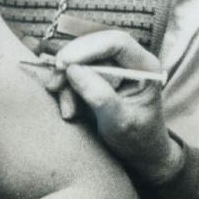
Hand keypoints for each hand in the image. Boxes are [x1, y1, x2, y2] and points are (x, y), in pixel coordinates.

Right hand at [48, 31, 182, 185]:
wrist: (139, 155)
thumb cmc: (137, 140)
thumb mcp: (120, 123)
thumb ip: (100, 96)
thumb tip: (73, 70)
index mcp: (145, 67)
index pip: (117, 42)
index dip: (88, 48)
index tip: (64, 64)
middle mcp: (129, 62)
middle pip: (94, 47)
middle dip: (70, 64)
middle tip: (53, 85)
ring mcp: (113, 69)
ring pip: (81, 61)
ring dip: (66, 83)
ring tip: (67, 111)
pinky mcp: (98, 78)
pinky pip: (75, 74)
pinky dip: (67, 90)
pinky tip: (69, 111)